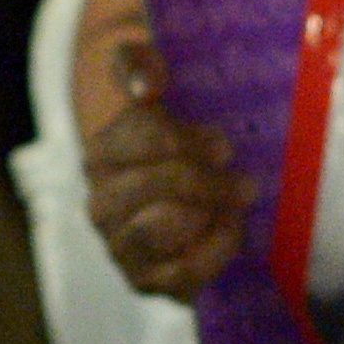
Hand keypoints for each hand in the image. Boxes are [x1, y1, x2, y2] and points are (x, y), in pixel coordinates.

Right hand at [83, 38, 249, 300]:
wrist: (178, 192)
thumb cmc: (171, 131)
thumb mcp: (153, 81)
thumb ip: (138, 62)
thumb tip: (145, 85)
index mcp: (100, 155)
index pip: (139, 139)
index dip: (186, 141)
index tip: (224, 145)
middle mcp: (100, 204)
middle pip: (151, 185)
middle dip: (205, 180)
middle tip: (243, 178)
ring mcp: (119, 247)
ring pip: (155, 231)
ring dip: (206, 213)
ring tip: (236, 202)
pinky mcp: (146, 282)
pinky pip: (178, 273)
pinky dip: (214, 250)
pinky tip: (233, 229)